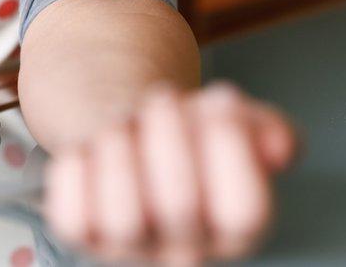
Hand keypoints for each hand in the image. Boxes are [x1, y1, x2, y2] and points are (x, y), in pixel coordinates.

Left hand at [44, 81, 297, 265]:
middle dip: (168, 134)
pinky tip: (89, 146)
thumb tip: (276, 144)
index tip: (221, 95)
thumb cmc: (188, 133)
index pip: (245, 210)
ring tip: (124, 120)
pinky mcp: (79, 236)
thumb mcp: (236, 122)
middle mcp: (185, 252)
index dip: (231, 145)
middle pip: (179, 204)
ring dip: (118, 148)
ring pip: (121, 217)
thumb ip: (268, 130)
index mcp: (237, 231)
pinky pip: (69, 214)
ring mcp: (127, 250)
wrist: (131, 136)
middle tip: (162, 96)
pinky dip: (74, 168)